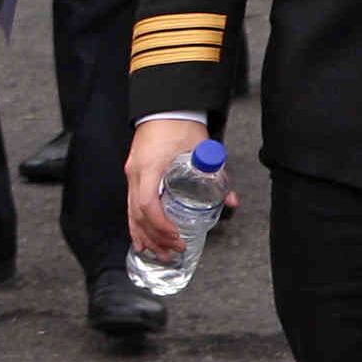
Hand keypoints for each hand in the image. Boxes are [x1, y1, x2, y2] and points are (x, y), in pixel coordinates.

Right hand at [124, 115, 211, 259]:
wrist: (164, 107)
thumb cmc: (181, 126)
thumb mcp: (203, 150)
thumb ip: (216, 176)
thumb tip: (230, 201)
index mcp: (150, 167)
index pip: (148, 204)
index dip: (161, 225)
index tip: (177, 236)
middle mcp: (135, 174)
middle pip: (137, 215)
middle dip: (156, 238)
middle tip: (174, 251)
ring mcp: (131, 175)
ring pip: (131, 214)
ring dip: (145, 236)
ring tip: (160, 255)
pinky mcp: (133, 175)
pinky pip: (130, 207)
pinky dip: (136, 226)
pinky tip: (142, 241)